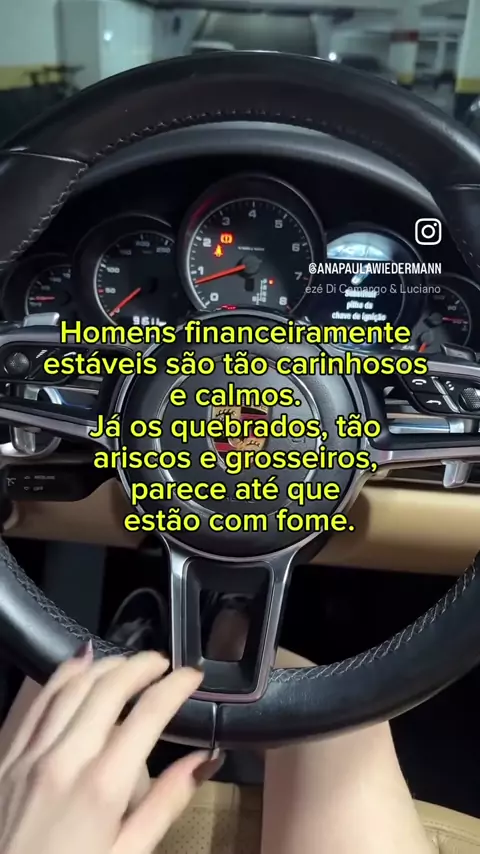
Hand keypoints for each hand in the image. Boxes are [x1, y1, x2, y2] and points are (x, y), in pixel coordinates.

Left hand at [0, 645, 221, 853]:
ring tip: (129, 662)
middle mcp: (66, 759)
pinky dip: (64, 675)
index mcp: (103, 786)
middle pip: (109, 688)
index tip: (193, 675)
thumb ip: (166, 804)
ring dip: (106, 665)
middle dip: (142, 666)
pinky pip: (39, 702)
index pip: (148, 714)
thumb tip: (205, 759)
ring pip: (72, 686)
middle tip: (164, 663)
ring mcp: (32, 754)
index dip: (175, 686)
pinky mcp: (8, 757)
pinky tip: (81, 663)